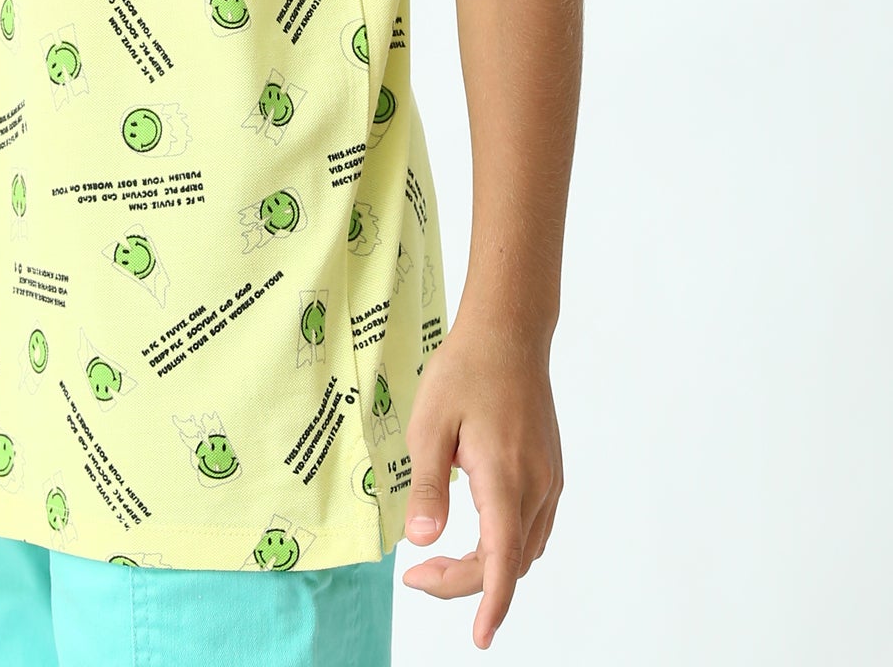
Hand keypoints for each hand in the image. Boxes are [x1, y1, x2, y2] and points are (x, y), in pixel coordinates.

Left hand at [399, 318, 562, 647]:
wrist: (509, 332)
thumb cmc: (465, 371)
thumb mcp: (430, 425)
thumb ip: (427, 487)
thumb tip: (420, 540)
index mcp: (504, 479)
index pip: (501, 562)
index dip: (489, 605)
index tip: (480, 639)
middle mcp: (536, 487)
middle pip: (509, 563)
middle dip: (466, 583)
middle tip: (417, 577)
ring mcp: (548, 479)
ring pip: (524, 549)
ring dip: (487, 568)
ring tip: (438, 563)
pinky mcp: (550, 470)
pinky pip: (534, 527)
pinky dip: (506, 547)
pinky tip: (477, 538)